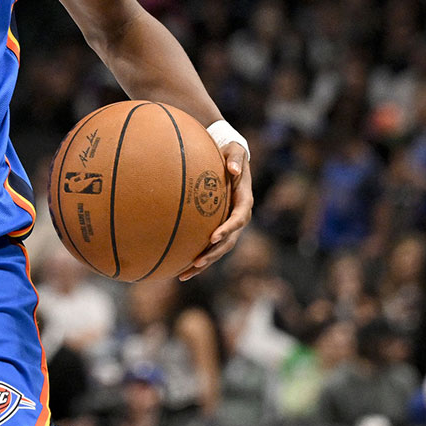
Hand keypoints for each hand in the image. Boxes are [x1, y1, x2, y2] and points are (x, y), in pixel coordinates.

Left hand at [179, 142, 251, 280]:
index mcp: (244, 201)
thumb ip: (236, 159)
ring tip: (185, 274)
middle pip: (229, 241)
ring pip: (219, 249)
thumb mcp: (235, 151)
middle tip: (197, 262)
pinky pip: (210, 245)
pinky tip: (180, 268)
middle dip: (214, 254)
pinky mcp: (219, 227)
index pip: (238, 219)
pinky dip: (198, 258)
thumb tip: (234, 169)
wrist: (232, 160)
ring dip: (204, 263)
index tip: (213, 237)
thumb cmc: (232, 154)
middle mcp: (239, 216)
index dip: (227, 229)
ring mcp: (230, 224)